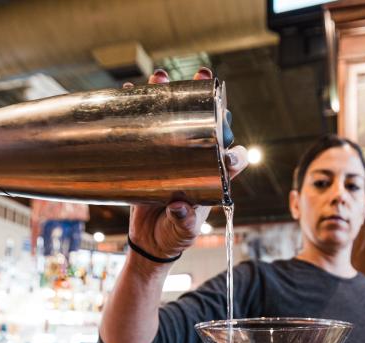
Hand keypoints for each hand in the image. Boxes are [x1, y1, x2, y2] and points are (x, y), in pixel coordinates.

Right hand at [124, 68, 248, 261]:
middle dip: (205, 101)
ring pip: (175, 120)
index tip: (227, 150)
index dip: (234, 151)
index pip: (233, 159)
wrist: (149, 241)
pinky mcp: (150, 157)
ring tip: (162, 77)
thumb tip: (179, 206)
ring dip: (169, 96)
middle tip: (202, 78)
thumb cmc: (174, 237)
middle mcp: (197, 162)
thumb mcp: (183, 232)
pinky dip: (139, 110)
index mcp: (214, 180)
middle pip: (207, 126)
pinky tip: (130, 93)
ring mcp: (174, 156)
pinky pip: (147, 129)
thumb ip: (184, 222)